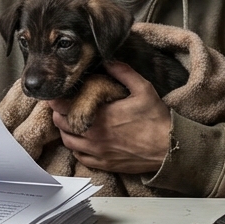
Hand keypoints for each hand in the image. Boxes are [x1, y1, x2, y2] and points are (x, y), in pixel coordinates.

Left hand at [49, 61, 171, 173]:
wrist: (170, 148)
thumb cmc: (156, 119)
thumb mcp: (143, 89)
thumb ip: (123, 73)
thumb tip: (108, 60)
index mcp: (100, 116)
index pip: (63, 108)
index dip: (55, 100)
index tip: (54, 95)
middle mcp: (94, 136)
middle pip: (61, 124)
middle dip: (59, 114)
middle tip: (63, 107)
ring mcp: (97, 151)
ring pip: (68, 141)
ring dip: (65, 131)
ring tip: (71, 122)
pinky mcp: (104, 163)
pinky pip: (80, 156)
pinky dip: (76, 148)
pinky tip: (81, 141)